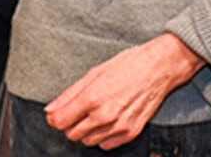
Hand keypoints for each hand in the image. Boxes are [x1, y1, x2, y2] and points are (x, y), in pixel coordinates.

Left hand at [45, 34, 205, 149]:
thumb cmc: (129, 65)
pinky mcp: (131, 133)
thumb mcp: (94, 73)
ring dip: (87, 131)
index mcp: (93, 98)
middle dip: (71, 123)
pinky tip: (108, 120)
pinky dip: (102, 136)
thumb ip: (70, 94)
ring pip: (88, 141)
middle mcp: (105, 116)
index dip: (55, 117)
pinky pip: (106, 144)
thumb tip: (51, 109)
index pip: (60, 121)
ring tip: (96, 113)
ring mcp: (119, 127)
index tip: (58, 113)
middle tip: (79, 110)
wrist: (158, 69)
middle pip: (72, 134)